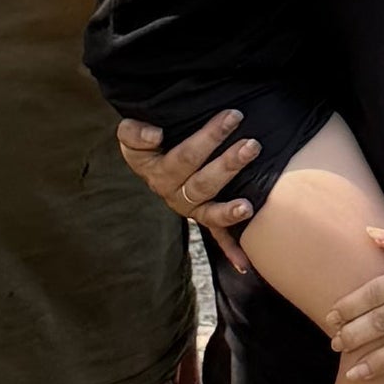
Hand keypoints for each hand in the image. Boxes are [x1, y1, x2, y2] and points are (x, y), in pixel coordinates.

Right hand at [117, 110, 260, 272]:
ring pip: (210, 208)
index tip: (230, 120)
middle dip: (229, 163)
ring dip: (230, 209)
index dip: (206, 140)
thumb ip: (134, 132)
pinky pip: (216, 235)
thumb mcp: (131, 133)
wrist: (155, 149)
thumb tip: (155, 136)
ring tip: (249, 206)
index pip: (182, 157)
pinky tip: (245, 264)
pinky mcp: (203, 216)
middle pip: (201, 182)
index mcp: (155, 169)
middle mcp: (171, 191)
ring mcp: (188, 207)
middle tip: (253, 145)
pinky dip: (231, 249)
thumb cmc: (149, 135)